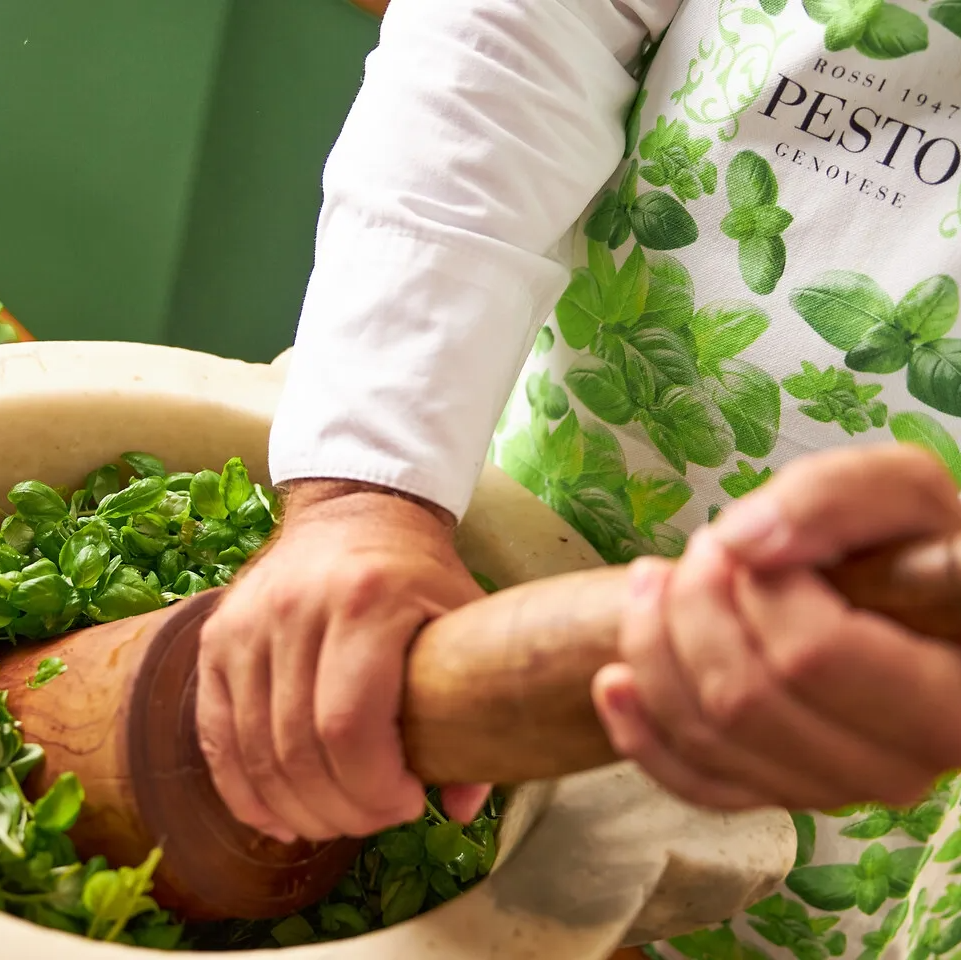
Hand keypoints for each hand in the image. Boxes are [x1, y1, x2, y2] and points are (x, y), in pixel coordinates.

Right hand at [196, 481, 488, 842]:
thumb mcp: (463, 615)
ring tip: (337, 819)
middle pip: (298, 750)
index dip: (374, 789)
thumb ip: (474, 702)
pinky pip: (215, 734)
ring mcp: (246, 621)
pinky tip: (277, 817)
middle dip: (341, 810)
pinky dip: (243, 790)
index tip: (406, 804)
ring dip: (295, 809)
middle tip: (375, 817)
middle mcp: (296, 608)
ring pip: (254, 752)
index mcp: (367, 600)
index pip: (348, 727)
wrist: (354, 509)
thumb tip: (460, 805)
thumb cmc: (416, 571)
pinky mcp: (215, 636)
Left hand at [592, 445, 960, 811]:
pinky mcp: (779, 790)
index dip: (753, 588)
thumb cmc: (912, 546)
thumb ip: (833, 499)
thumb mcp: (901, 494)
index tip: (740, 543)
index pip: (810, 655)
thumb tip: (743, 543)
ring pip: (708, 738)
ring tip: (652, 584)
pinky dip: (640, 732)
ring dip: (655, 650)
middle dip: (693, 608)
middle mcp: (896, 766)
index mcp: (946, 699)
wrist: (913, 601)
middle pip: (744, 700)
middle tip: (697, 552)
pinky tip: (614, 680)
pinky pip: (694, 783)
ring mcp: (832, 789)